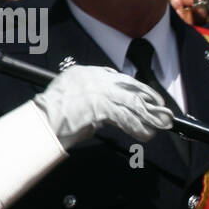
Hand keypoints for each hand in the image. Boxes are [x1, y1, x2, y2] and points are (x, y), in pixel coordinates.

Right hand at [32, 65, 173, 148]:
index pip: (120, 79)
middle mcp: (95, 79)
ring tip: (161, 125)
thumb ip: (91, 99)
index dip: (139, 90)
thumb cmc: (53, 113)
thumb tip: (109, 112)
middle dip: (150, 101)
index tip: (151, 98)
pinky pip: (125, 118)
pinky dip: (137, 128)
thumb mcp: (72, 96)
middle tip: (164, 113)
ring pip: (132, 104)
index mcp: (88, 73)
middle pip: (130, 89)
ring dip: (148, 117)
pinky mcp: (101, 107)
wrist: (43, 119)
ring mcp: (98, 92)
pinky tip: (146, 134)